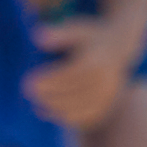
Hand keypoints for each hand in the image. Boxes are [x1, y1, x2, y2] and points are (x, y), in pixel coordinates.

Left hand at [22, 9, 130, 127]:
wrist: (119, 47)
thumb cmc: (89, 36)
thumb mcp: (75, 29)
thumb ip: (57, 34)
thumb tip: (37, 37)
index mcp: (96, 62)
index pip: (69, 75)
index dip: (48, 81)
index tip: (27, 83)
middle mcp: (105, 80)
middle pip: (74, 93)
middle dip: (50, 96)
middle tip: (28, 94)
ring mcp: (108, 94)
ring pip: (80, 107)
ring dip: (57, 109)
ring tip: (37, 106)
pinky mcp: (107, 103)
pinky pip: (87, 115)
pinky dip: (68, 117)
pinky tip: (49, 113)